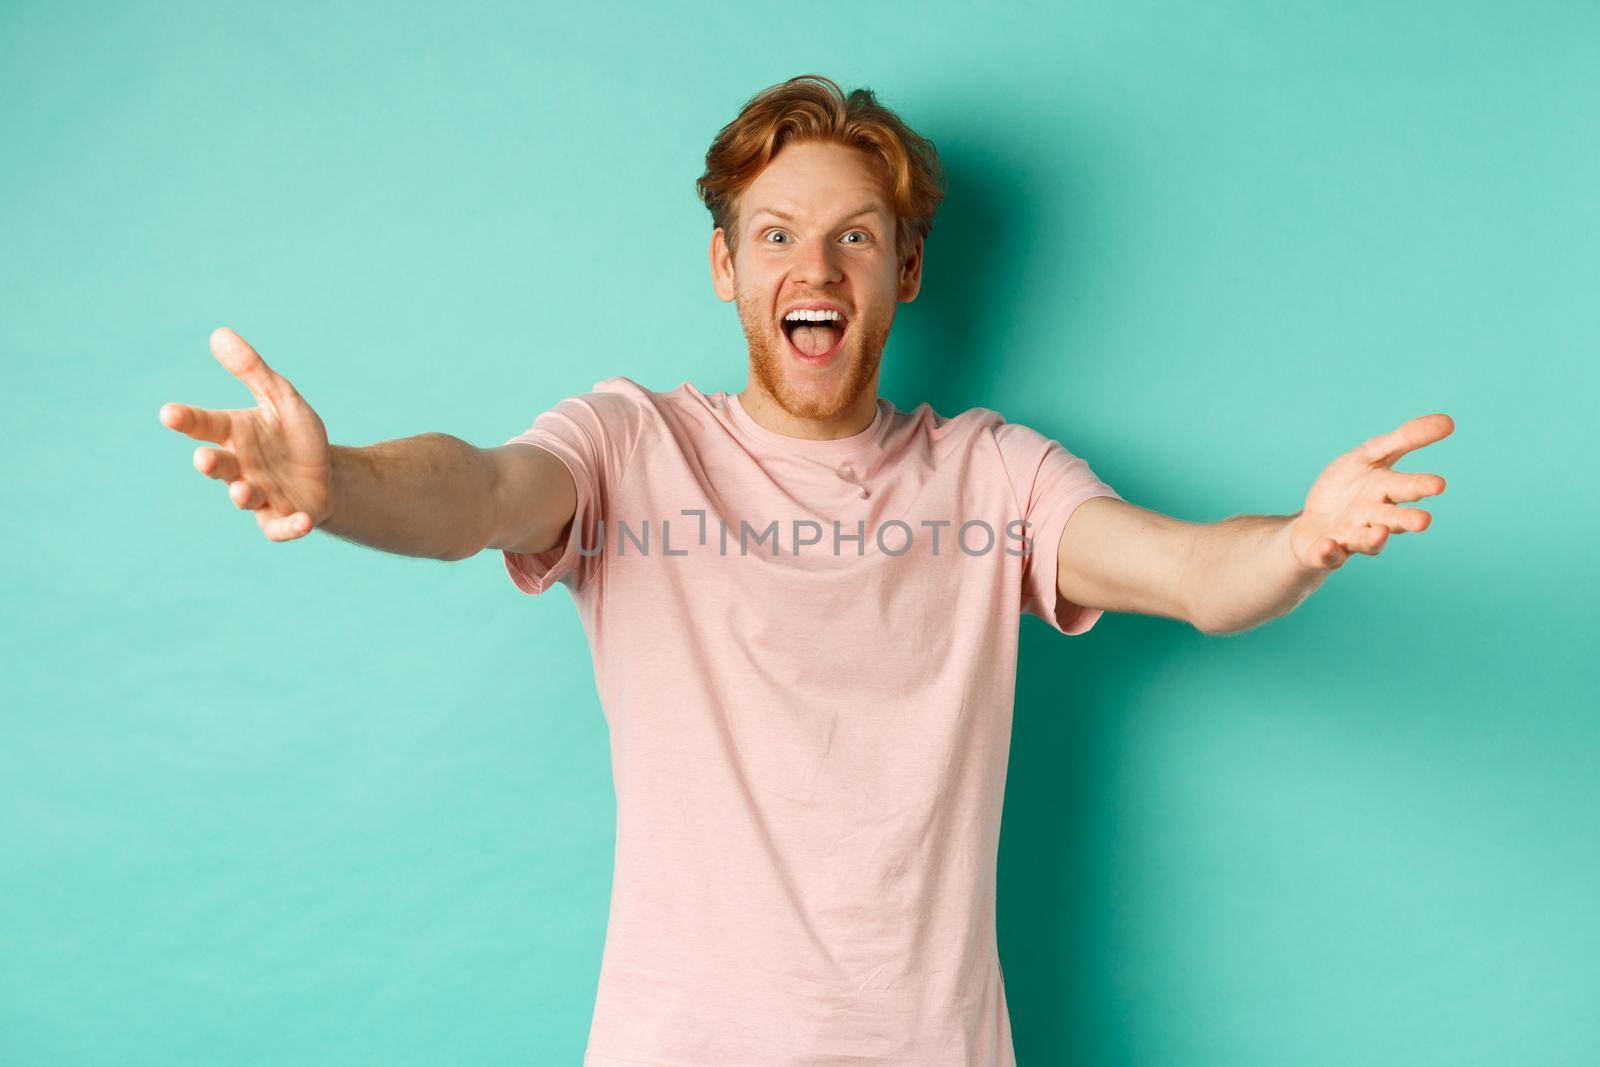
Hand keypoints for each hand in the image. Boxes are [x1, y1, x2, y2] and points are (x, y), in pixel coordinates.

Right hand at [159, 327, 333, 541]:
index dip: (187, 420)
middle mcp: (240, 467)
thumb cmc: (295, 436)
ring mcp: (259, 495)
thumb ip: (252, 370)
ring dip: (241, 495)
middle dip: (211, 464)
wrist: (327, 476)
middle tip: (204, 459)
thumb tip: (219, 333)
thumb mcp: (280, 398)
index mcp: (235, 434)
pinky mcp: (280, 520)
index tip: (169, 413)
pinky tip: (305, 521)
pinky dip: (291, 527)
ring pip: (243, 498)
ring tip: (242, 491)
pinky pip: (282, 527)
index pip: (205, 425)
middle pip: (219, 466)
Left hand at [1288, 413, 1453, 570]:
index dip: (1421, 486)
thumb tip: (1449, 420)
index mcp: (1385, 492)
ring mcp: (1350, 536)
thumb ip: (1405, 439)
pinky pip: (1328, 554)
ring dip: (1373, 539)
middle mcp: (1373, 518)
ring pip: (1365, 540)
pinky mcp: (1326, 551)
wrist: (1314, 523)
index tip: (1439, 484)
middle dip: (1407, 519)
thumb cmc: (1349, 487)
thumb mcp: (1371, 456)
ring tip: (1380, 533)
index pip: (1406, 487)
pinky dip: (1329, 552)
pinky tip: (1328, 545)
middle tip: (1424, 521)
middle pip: (1392, 518)